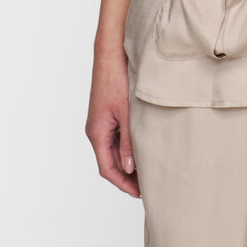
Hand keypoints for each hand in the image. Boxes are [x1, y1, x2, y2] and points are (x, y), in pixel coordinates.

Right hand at [85, 44, 139, 197]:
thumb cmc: (116, 78)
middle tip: (148, 186)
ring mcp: (102, 122)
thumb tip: (131, 168)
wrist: (110, 53)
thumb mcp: (126, 112)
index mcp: (97, 133)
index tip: (139, 193)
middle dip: (128, 176)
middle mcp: (96, 130)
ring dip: (129, 162)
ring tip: (149, 171)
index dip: (123, 183)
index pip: (107, 168)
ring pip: (115, 150)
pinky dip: (129, 147)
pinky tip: (143, 149)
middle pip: (111, 162)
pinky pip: (117, 138)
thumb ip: (129, 140)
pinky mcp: (108, 114)